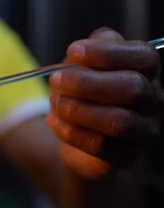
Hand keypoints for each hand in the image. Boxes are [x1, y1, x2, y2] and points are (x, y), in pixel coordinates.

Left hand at [47, 28, 162, 178]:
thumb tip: (80, 51)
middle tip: (55, 80)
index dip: (107, 52)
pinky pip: (100, 145)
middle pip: (132, 88)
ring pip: (117, 122)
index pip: (143, 56)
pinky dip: (70, 132)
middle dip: (87, 83)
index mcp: (145, 72)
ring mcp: (143, 131)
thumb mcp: (81, 65)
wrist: (76, 133)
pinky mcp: (126, 155)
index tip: (72, 51)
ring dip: (77, 110)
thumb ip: (86, 53)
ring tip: (55, 102)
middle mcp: (152, 100)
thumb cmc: (82, 92)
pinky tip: (54, 121)